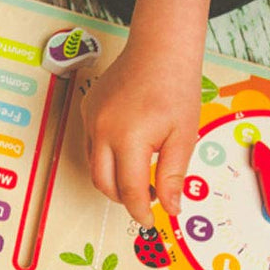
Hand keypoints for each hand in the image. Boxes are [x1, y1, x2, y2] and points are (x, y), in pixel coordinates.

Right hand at [82, 34, 202, 225]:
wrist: (160, 49)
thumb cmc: (175, 87)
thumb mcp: (183, 136)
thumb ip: (172, 176)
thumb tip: (170, 208)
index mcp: (129, 138)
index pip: (129, 190)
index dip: (141, 210)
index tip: (151, 221)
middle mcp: (102, 130)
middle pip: (104, 184)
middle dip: (125, 199)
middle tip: (149, 198)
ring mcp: (90, 119)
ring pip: (95, 167)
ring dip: (114, 179)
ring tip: (141, 173)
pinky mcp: (86, 110)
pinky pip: (92, 145)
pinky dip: (107, 157)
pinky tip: (130, 148)